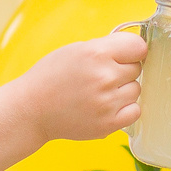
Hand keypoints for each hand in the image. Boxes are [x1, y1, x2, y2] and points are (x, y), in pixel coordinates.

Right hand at [17, 33, 144, 143]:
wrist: (32, 109)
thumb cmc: (51, 76)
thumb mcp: (76, 50)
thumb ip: (106, 47)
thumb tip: (135, 49)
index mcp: (97, 53)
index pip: (138, 46)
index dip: (131, 50)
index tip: (123, 55)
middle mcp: (105, 77)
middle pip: (137, 68)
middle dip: (122, 70)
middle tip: (100, 76)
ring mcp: (108, 102)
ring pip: (136, 90)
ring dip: (123, 90)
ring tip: (99, 92)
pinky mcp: (109, 123)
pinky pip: (135, 111)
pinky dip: (125, 109)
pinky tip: (107, 106)